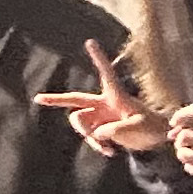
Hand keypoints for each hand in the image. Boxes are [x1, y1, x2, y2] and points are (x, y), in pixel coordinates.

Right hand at [39, 39, 166, 156]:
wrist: (154, 140)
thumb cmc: (150, 127)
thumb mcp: (137, 127)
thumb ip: (116, 129)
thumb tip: (98, 133)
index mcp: (115, 95)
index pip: (106, 73)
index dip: (98, 58)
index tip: (90, 41)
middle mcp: (103, 104)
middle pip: (75, 100)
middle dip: (56, 99)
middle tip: (38, 98)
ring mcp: (100, 117)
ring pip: (80, 124)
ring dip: (88, 137)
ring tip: (106, 147)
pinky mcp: (100, 129)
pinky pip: (89, 137)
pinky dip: (96, 145)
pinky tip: (110, 152)